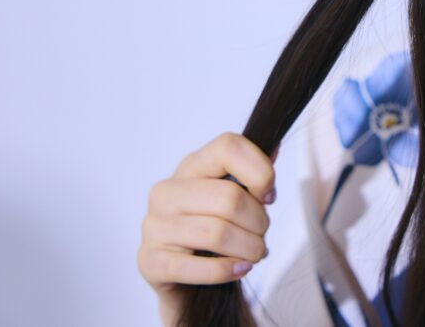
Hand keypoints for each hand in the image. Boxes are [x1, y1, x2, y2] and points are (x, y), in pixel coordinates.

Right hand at [136, 132, 277, 323]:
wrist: (183, 276)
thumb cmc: (213, 229)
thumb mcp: (234, 196)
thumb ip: (254, 173)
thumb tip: (274, 148)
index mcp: (191, 166)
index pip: (228, 147)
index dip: (260, 171)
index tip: (268, 196)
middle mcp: (167, 191)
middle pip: (229, 198)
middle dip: (258, 222)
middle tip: (261, 235)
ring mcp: (154, 226)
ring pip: (217, 233)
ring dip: (249, 248)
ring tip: (254, 253)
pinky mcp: (150, 261)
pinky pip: (197, 267)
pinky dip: (226, 270)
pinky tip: (239, 269)